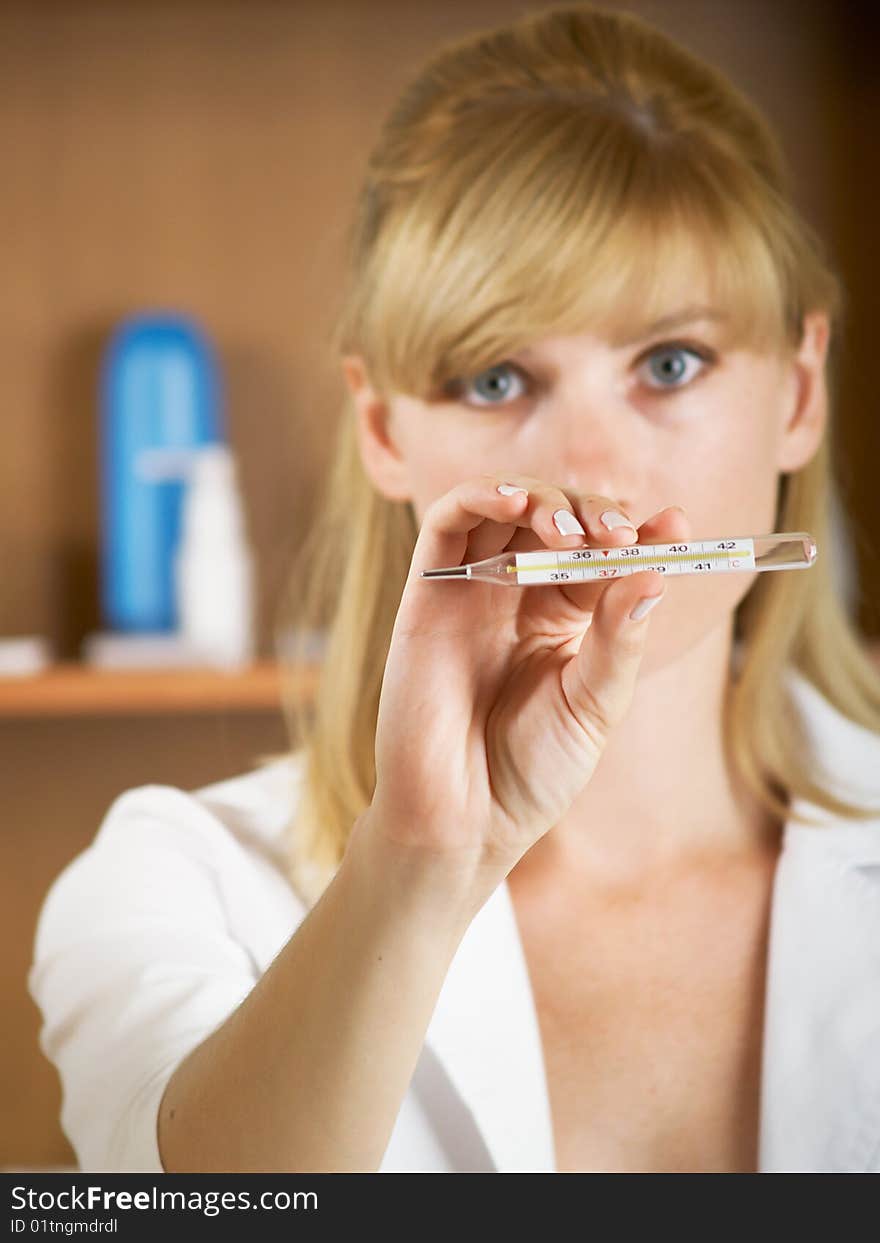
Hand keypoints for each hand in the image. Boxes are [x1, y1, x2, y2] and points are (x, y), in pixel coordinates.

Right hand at [358, 474, 687, 902]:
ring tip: (573, 530)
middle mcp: (518, 594)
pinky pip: (449, 519)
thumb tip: (655, 572)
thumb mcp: (595, 703)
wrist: (465, 819)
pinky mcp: (429, 590)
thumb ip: (619, 636)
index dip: (640, 532)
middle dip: (593, 513)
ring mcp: (473, 588)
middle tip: (618, 536)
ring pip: (505, 506)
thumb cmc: (532, 770)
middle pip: (557, 518)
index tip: (677, 526)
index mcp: (564, 619)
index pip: (604, 553)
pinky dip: (483, 495)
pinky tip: (518, 504)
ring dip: (544, 499)